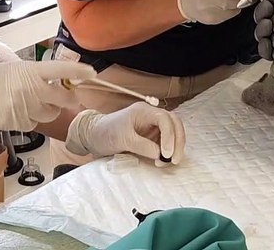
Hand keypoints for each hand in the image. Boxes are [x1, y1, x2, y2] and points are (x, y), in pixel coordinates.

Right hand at [0, 60, 96, 130]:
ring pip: (49, 114)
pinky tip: (15, 112)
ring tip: (30, 103)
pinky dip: (30, 120)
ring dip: (47, 111)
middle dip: (67, 99)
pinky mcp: (15, 123)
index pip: (60, 69)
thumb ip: (34, 77)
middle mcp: (29, 89)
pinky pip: (33, 124)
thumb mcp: (12, 70)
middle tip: (67, 98)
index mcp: (29, 70)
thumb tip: (56, 84)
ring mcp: (23, 107)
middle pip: (62, 98)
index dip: (78, 71)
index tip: (92, 73)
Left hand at [65, 103, 186, 166]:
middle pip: (175, 123)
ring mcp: (153, 126)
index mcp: (144, 111)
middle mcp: (151, 117)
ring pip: (174, 132)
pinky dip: (169, 151)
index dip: (169, 135)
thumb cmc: (106, 133)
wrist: (94, 137)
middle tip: (175, 160)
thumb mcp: (122, 139)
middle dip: (178, 141)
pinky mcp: (152, 137)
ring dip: (176, 147)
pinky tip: (163, 161)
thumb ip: (142, 145)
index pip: (165, 119)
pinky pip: (166, 142)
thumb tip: (161, 154)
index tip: (166, 153)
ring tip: (169, 162)